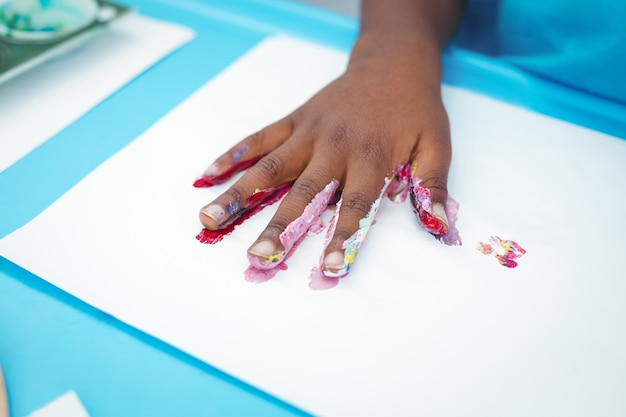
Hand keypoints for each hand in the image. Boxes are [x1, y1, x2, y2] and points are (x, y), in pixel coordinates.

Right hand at [197, 34, 452, 276]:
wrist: (392, 63)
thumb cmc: (415, 110)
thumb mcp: (437, 145)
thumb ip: (433, 186)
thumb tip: (441, 228)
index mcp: (371, 158)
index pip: (355, 206)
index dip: (342, 238)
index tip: (329, 269)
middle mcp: (335, 147)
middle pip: (304, 193)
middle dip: (280, 227)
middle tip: (258, 258)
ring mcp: (310, 132)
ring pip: (270, 167)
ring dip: (239, 194)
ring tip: (208, 220)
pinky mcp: (295, 120)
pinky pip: (260, 137)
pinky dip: (234, 154)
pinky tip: (209, 173)